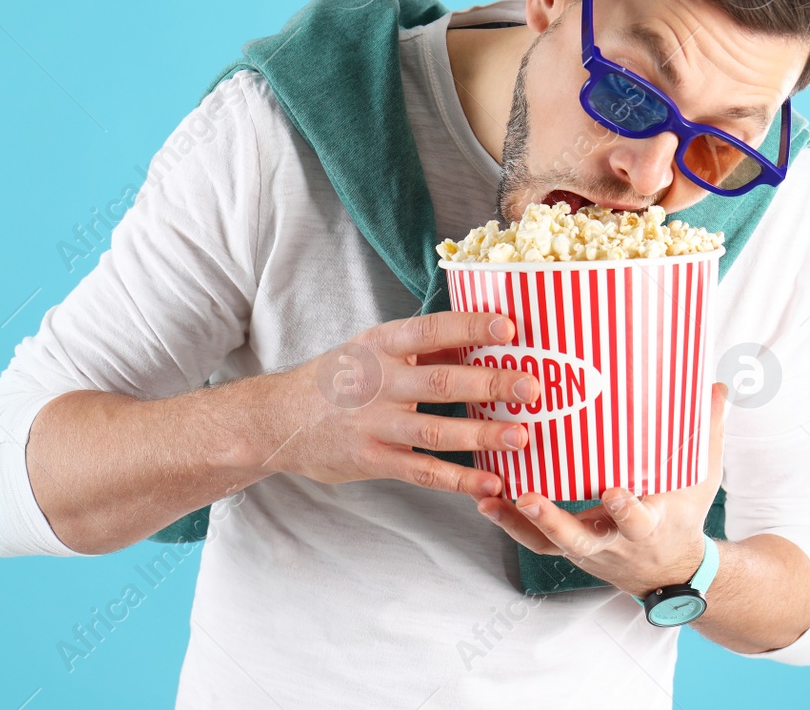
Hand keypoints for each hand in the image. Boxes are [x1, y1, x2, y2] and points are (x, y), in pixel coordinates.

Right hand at [250, 312, 539, 496]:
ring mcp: (374, 424)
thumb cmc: (339, 378)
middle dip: (490, 384)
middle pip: (442, 382)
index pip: (431, 330)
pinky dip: (459, 479)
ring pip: (436, 431)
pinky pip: (422, 472)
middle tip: (532, 386)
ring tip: (522, 436)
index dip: (470, 327)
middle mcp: (378, 382)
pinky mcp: (372, 460)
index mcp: (381, 344)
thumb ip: (425, 347)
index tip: (509, 326)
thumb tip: (486, 335)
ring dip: (482, 435)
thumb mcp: (372, 349)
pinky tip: (491, 482)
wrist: (277, 418)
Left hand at [475, 382, 727, 597]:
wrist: (667, 571)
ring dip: (519, 522)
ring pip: (549, 542)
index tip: (614, 493)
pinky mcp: (566, 549)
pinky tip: (485, 499)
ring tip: (489, 497)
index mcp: (651, 524)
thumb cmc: (682, 514)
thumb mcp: (701, 478)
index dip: (626, 511)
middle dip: (554, 520)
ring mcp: (587, 548)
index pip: (639, 521)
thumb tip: (719, 385)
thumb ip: (708, 431)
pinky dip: (509, 523)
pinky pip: (534, 541)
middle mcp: (615, 542)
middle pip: (581, 538)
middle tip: (528, 496)